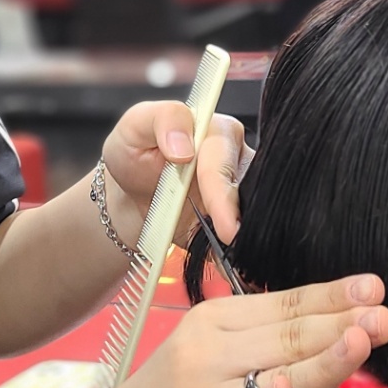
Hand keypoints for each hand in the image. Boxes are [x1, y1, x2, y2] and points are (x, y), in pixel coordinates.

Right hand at [90, 276, 387, 387]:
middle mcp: (211, 345)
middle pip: (288, 332)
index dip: (333, 296)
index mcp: (217, 319)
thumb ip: (267, 348)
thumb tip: (338, 334)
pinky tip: (288, 386)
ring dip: (324, 354)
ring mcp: (205, 387)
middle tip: (387, 316)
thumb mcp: (215, 360)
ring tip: (364, 339)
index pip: (285, 304)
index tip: (375, 287)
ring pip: (276, 367)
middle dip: (343, 323)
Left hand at [101, 100, 252, 248]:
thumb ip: (163, 120)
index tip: (220, 216)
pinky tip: (229, 268)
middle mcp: (240, 163)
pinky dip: (236, 256)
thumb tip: (184, 147)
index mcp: (220, 133)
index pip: (224, 159)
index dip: (220, 187)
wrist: (132, 194)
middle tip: (227, 239)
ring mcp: (243, 195)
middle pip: (250, 188)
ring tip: (232, 260)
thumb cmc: (136, 152)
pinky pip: (246, 240)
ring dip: (243, 238)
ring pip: (255, 215)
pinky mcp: (236, 223)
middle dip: (237, 216)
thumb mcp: (136, 124)